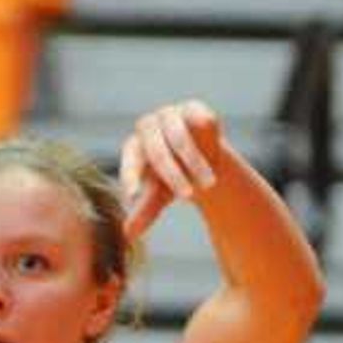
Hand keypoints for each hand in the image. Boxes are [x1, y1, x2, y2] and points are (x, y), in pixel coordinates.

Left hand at [120, 99, 223, 244]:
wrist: (203, 159)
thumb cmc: (174, 178)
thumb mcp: (160, 197)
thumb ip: (144, 212)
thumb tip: (127, 235)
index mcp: (135, 146)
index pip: (130, 159)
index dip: (131, 176)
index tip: (133, 196)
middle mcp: (149, 126)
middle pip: (156, 149)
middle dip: (172, 174)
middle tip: (187, 196)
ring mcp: (172, 114)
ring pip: (179, 136)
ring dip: (194, 162)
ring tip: (209, 184)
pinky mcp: (195, 108)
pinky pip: (200, 118)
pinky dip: (207, 132)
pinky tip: (214, 148)